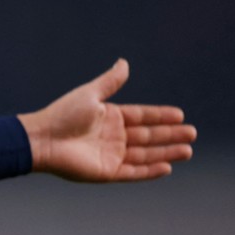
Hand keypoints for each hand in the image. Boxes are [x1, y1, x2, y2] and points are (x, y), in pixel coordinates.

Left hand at [18, 59, 195, 181]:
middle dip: (170, 135)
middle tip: (192, 133)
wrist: (42, 139)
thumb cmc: (62, 115)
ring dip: (166, 152)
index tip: (180, 114)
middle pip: (148, 136)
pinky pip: (133, 172)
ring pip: (145, 154)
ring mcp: (111, 154)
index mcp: (109, 117)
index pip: (141, 116)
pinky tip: (167, 166)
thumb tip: (124, 63)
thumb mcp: (90, 95)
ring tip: (188, 150)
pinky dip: (150, 171)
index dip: (161, 116)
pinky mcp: (107, 172)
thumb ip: (110, 81)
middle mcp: (113, 136)